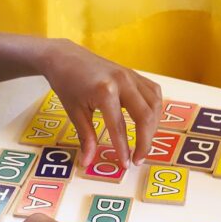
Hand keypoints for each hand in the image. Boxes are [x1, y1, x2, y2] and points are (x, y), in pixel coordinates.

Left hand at [42, 40, 161, 167]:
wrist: (65, 57)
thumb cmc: (67, 84)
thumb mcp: (74, 113)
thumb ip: (86, 138)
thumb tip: (88, 162)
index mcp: (105, 92)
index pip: (120, 127)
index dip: (124, 149)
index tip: (126, 165)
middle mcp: (123, 81)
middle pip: (145, 116)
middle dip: (145, 141)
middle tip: (138, 159)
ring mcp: (131, 75)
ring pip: (155, 104)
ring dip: (153, 126)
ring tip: (143, 143)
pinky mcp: (134, 73)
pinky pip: (153, 93)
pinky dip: (155, 109)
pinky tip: (148, 122)